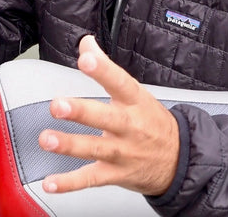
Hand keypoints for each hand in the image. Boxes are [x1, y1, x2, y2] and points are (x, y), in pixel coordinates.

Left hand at [38, 35, 179, 195]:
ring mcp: (123, 152)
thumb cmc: (152, 122)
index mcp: (134, 102)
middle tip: (58, 105)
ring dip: (70, 145)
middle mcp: (129, 126)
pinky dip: (69, 183)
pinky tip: (51, 183)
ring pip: (95, 148)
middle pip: (105, 117)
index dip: (103, 69)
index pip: (119, 81)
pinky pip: (90, 179)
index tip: (86, 57)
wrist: (180, 161)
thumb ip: (106, 68)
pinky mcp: (115, 174)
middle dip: (81, 111)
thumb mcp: (135, 92)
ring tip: (47, 139)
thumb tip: (86, 42)